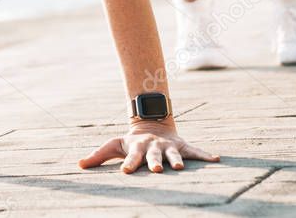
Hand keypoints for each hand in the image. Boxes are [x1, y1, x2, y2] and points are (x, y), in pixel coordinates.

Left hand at [77, 119, 219, 172]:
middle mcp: (153, 147)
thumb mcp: (114, 146)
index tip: (125, 171)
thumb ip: (98, 156)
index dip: (128, 164)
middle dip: (154, 163)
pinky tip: (217, 159)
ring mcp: (168, 146)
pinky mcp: (182, 146)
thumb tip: (79, 165)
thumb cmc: (130, 142)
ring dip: (177, 160)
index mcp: (136, 147)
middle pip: (153, 156)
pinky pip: (196, 151)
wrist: (151, 124)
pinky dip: (206, 155)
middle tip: (156, 171)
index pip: (131, 157)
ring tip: (179, 167)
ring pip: (173, 154)